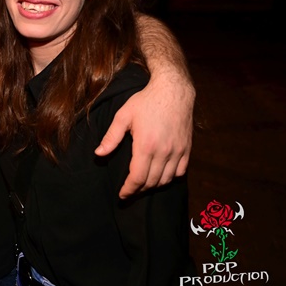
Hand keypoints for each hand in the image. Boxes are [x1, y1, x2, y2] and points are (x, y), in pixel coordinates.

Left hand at [96, 73, 194, 197]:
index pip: (137, 178)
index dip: (128, 190)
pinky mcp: (187, 149)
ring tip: (142, 185)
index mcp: (146, 145)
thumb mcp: (123, 116)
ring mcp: (177, 151)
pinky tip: (160, 176)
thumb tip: (99, 154)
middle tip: (129, 191)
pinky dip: (170, 178)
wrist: (173, 91)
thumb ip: (111, 137)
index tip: (122, 195)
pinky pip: (180, 172)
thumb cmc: (145, 101)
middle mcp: (163, 152)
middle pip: (151, 182)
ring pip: (166, 180)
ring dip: (153, 186)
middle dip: (138, 190)